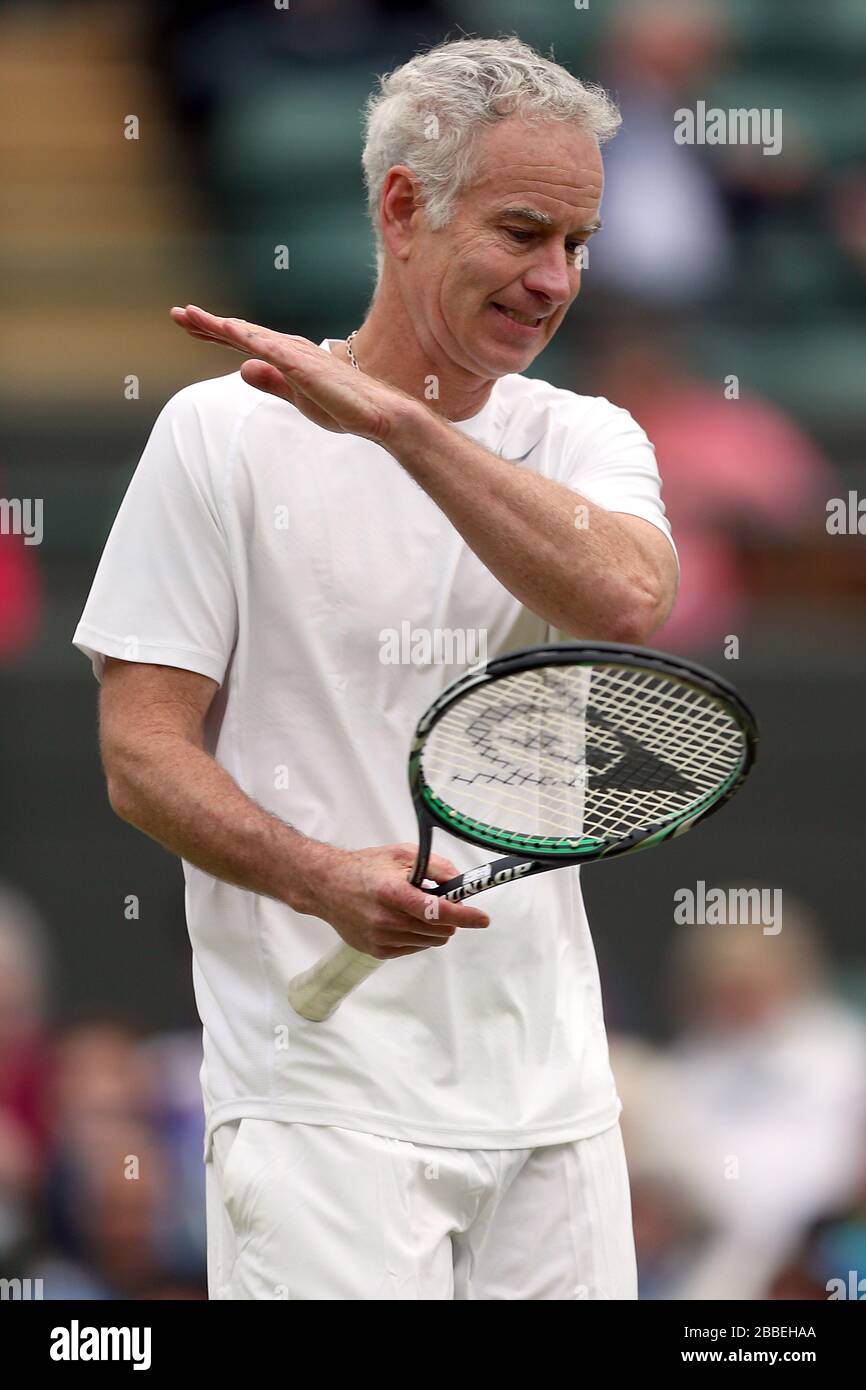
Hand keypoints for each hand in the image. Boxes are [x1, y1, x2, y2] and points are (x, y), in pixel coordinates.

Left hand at [170, 304, 419, 445]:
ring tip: (194, 317)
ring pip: (252, 336)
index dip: (212, 332)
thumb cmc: (343, 405)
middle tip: (177, 313)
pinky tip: (231, 331)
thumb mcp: (296, 397)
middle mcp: (289, 349)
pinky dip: (251, 339)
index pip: (242, 341)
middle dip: (207, 323)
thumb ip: (270, 382)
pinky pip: (273, 350)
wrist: (379, 415)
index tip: (186, 323)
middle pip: (241, 333)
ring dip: (223, 326)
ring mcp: (297, 356)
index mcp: (285, 357)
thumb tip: (241, 369)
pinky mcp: (307, 368)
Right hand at [292, 842, 489, 959]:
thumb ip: (436, 867)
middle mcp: (386, 920)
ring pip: (430, 941)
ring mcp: (381, 939)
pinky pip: (414, 948)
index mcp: (394, 892)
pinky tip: (401, 919)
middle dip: (449, 917)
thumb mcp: (402, 855)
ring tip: (413, 907)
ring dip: (433, 927)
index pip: (438, 910)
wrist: (327, 886)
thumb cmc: (366, 867)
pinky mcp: (377, 951)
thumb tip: (460, 885)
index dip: (465, 915)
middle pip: (439, 929)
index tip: (483, 918)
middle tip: (438, 900)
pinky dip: (417, 935)